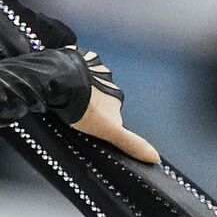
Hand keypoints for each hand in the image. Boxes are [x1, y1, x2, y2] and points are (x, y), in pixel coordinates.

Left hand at [64, 47, 160, 163]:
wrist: (63, 85)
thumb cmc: (85, 109)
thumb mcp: (109, 130)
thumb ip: (130, 142)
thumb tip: (156, 158)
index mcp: (116, 97)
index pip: (111, 112)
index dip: (99, 119)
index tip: (87, 124)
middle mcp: (109, 80)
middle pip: (100, 96)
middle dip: (89, 103)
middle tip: (73, 112)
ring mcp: (93, 67)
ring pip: (87, 81)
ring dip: (79, 88)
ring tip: (64, 98)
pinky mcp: (77, 59)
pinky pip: (76, 66)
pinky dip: (71, 74)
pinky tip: (61, 83)